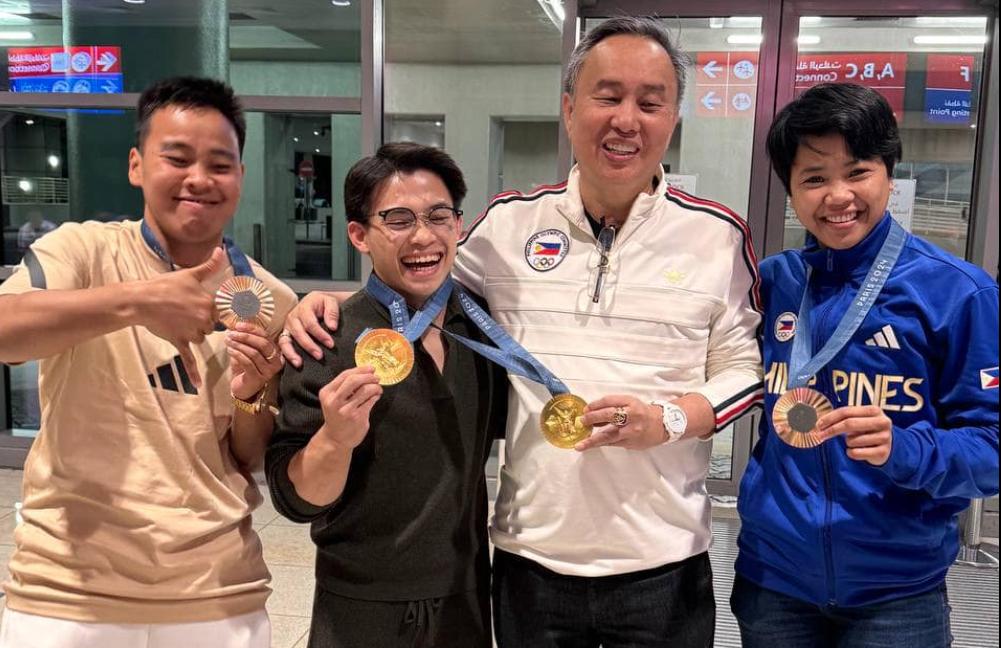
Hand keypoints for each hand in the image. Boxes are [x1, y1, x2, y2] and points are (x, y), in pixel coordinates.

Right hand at [136, 246, 226, 387]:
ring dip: (193, 333)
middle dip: (201, 321)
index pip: (221, 311)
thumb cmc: (165, 285)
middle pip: (211, 326)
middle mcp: (203, 318)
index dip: (216, 310)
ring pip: (201, 337)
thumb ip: (209, 266)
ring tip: (176, 320)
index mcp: (209, 303)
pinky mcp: (179, 341)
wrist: (140, 300)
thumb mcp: (189, 274)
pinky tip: (199, 386)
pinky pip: (189, 359)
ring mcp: (191, 331)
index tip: (212, 309)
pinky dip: (193, 373)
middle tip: (185, 311)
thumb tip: (222, 251)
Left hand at [228, 322, 283, 400]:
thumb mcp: (248, 351)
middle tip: (232, 333)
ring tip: (228, 341)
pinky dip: (237, 354)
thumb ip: (246, 340)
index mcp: (275, 352)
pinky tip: (229, 350)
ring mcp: (268, 371)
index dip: (252, 329)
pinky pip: (247, 363)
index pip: (266, 336)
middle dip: (245, 336)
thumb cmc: (245, 368)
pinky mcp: (258, 378)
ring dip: (239, 345)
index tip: (238, 325)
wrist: (243, 388)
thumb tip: (236, 325)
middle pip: (263, 344)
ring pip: (254, 353)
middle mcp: (275, 362)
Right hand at [280, 291, 340, 367]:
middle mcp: (293, 318)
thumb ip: (332, 312)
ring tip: (300, 363)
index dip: (320, 335)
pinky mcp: (286, 335)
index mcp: (304, 308)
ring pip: (286, 341)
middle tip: (320, 356)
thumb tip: (332, 327)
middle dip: (309, 346)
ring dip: (292, 353)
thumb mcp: (330, 302)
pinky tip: (293, 363)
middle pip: (299, 333)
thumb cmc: (323, 304)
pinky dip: (286, 355)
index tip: (331, 344)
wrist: (317, 303)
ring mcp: (287, 327)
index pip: (310, 324)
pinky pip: (283, 346)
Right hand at [317, 366, 382, 449]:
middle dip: (368, 376)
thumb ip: (345, 386)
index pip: (345, 375)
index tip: (371, 368)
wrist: (335, 438)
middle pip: (354, 381)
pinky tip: (376, 397)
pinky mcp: (357, 417)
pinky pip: (370, 401)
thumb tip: (367, 371)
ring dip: (375, 387)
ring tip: (378, 388)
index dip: (360, 369)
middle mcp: (334, 401)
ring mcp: (346, 410)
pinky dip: (376, 396)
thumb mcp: (334, 399)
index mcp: (327, 393)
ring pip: (365, 390)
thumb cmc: (337, 415)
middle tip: (376, 377)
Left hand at [575, 395, 666, 450]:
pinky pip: (612, 443)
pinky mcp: (631, 443)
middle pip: (610, 415)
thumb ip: (612, 406)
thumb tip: (591, 412)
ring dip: (592, 440)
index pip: (610, 401)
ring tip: (580, 445)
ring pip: (609, 435)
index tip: (585, 409)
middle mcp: (632, 416)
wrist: (662, 425)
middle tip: (582, 421)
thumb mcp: (629, 403)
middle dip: (593, 418)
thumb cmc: (642, 412)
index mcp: (631, 403)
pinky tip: (590, 446)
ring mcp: (632, 431)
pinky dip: (600, 444)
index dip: (595, 405)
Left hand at [816, 405, 892, 465]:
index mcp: (874, 410)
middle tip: (820, 435)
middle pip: (849, 424)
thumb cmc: (868, 430)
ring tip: (855, 442)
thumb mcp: (860, 420)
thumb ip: (844, 418)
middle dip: (831, 430)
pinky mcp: (883, 452)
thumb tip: (819, 422)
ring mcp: (884, 437)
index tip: (818, 424)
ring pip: (852, 441)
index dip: (830, 418)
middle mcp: (882, 422)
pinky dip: (851, 453)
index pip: (846, 412)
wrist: (889, 447)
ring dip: (847, 443)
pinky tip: (858, 451)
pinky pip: (856, 453)